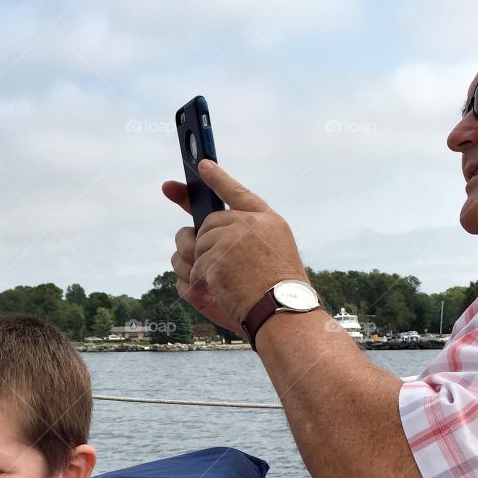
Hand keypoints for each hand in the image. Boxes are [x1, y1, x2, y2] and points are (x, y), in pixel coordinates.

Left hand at [163, 161, 310, 332]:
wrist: (283, 312)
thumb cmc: (280, 292)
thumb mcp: (275, 253)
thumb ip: (250, 236)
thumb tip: (213, 230)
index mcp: (268, 220)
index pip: (237, 192)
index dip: (218, 178)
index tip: (202, 165)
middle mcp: (249, 223)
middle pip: (209, 223)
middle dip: (206, 244)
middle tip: (219, 267)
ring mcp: (232, 238)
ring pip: (197, 242)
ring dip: (202, 264)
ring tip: (224, 282)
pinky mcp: (217, 256)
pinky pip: (195, 265)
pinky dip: (201, 281)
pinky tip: (217, 290)